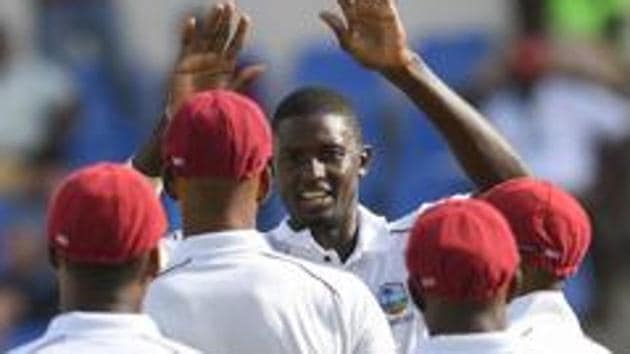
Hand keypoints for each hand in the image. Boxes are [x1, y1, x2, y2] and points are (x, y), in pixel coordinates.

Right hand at [168, 1, 264, 115]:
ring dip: (212, 22)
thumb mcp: (231, 92)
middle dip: (226, 21)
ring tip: (218, 7)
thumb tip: (263, 66)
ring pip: (206, 37)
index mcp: (225, 67)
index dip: (240, 32)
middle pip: (220, 36)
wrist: (194, 119)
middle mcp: (212, 61)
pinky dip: (188, 34)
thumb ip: (244, 77)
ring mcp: (197, 61)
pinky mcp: (182, 64)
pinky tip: (193, 22)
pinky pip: (186, 45)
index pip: (234, 45)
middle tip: (231, 5)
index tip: (246, 19)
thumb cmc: (213, 109)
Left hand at [320, 0, 414, 70]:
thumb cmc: (366, 56)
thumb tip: (321, 13)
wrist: (386, 62)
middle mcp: (363, 12)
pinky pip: (385, 0)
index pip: (344, 0)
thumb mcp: (348, 44)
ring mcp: (376, 11)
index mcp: (352, 18)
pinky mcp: (389, 12)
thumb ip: (337, 28)